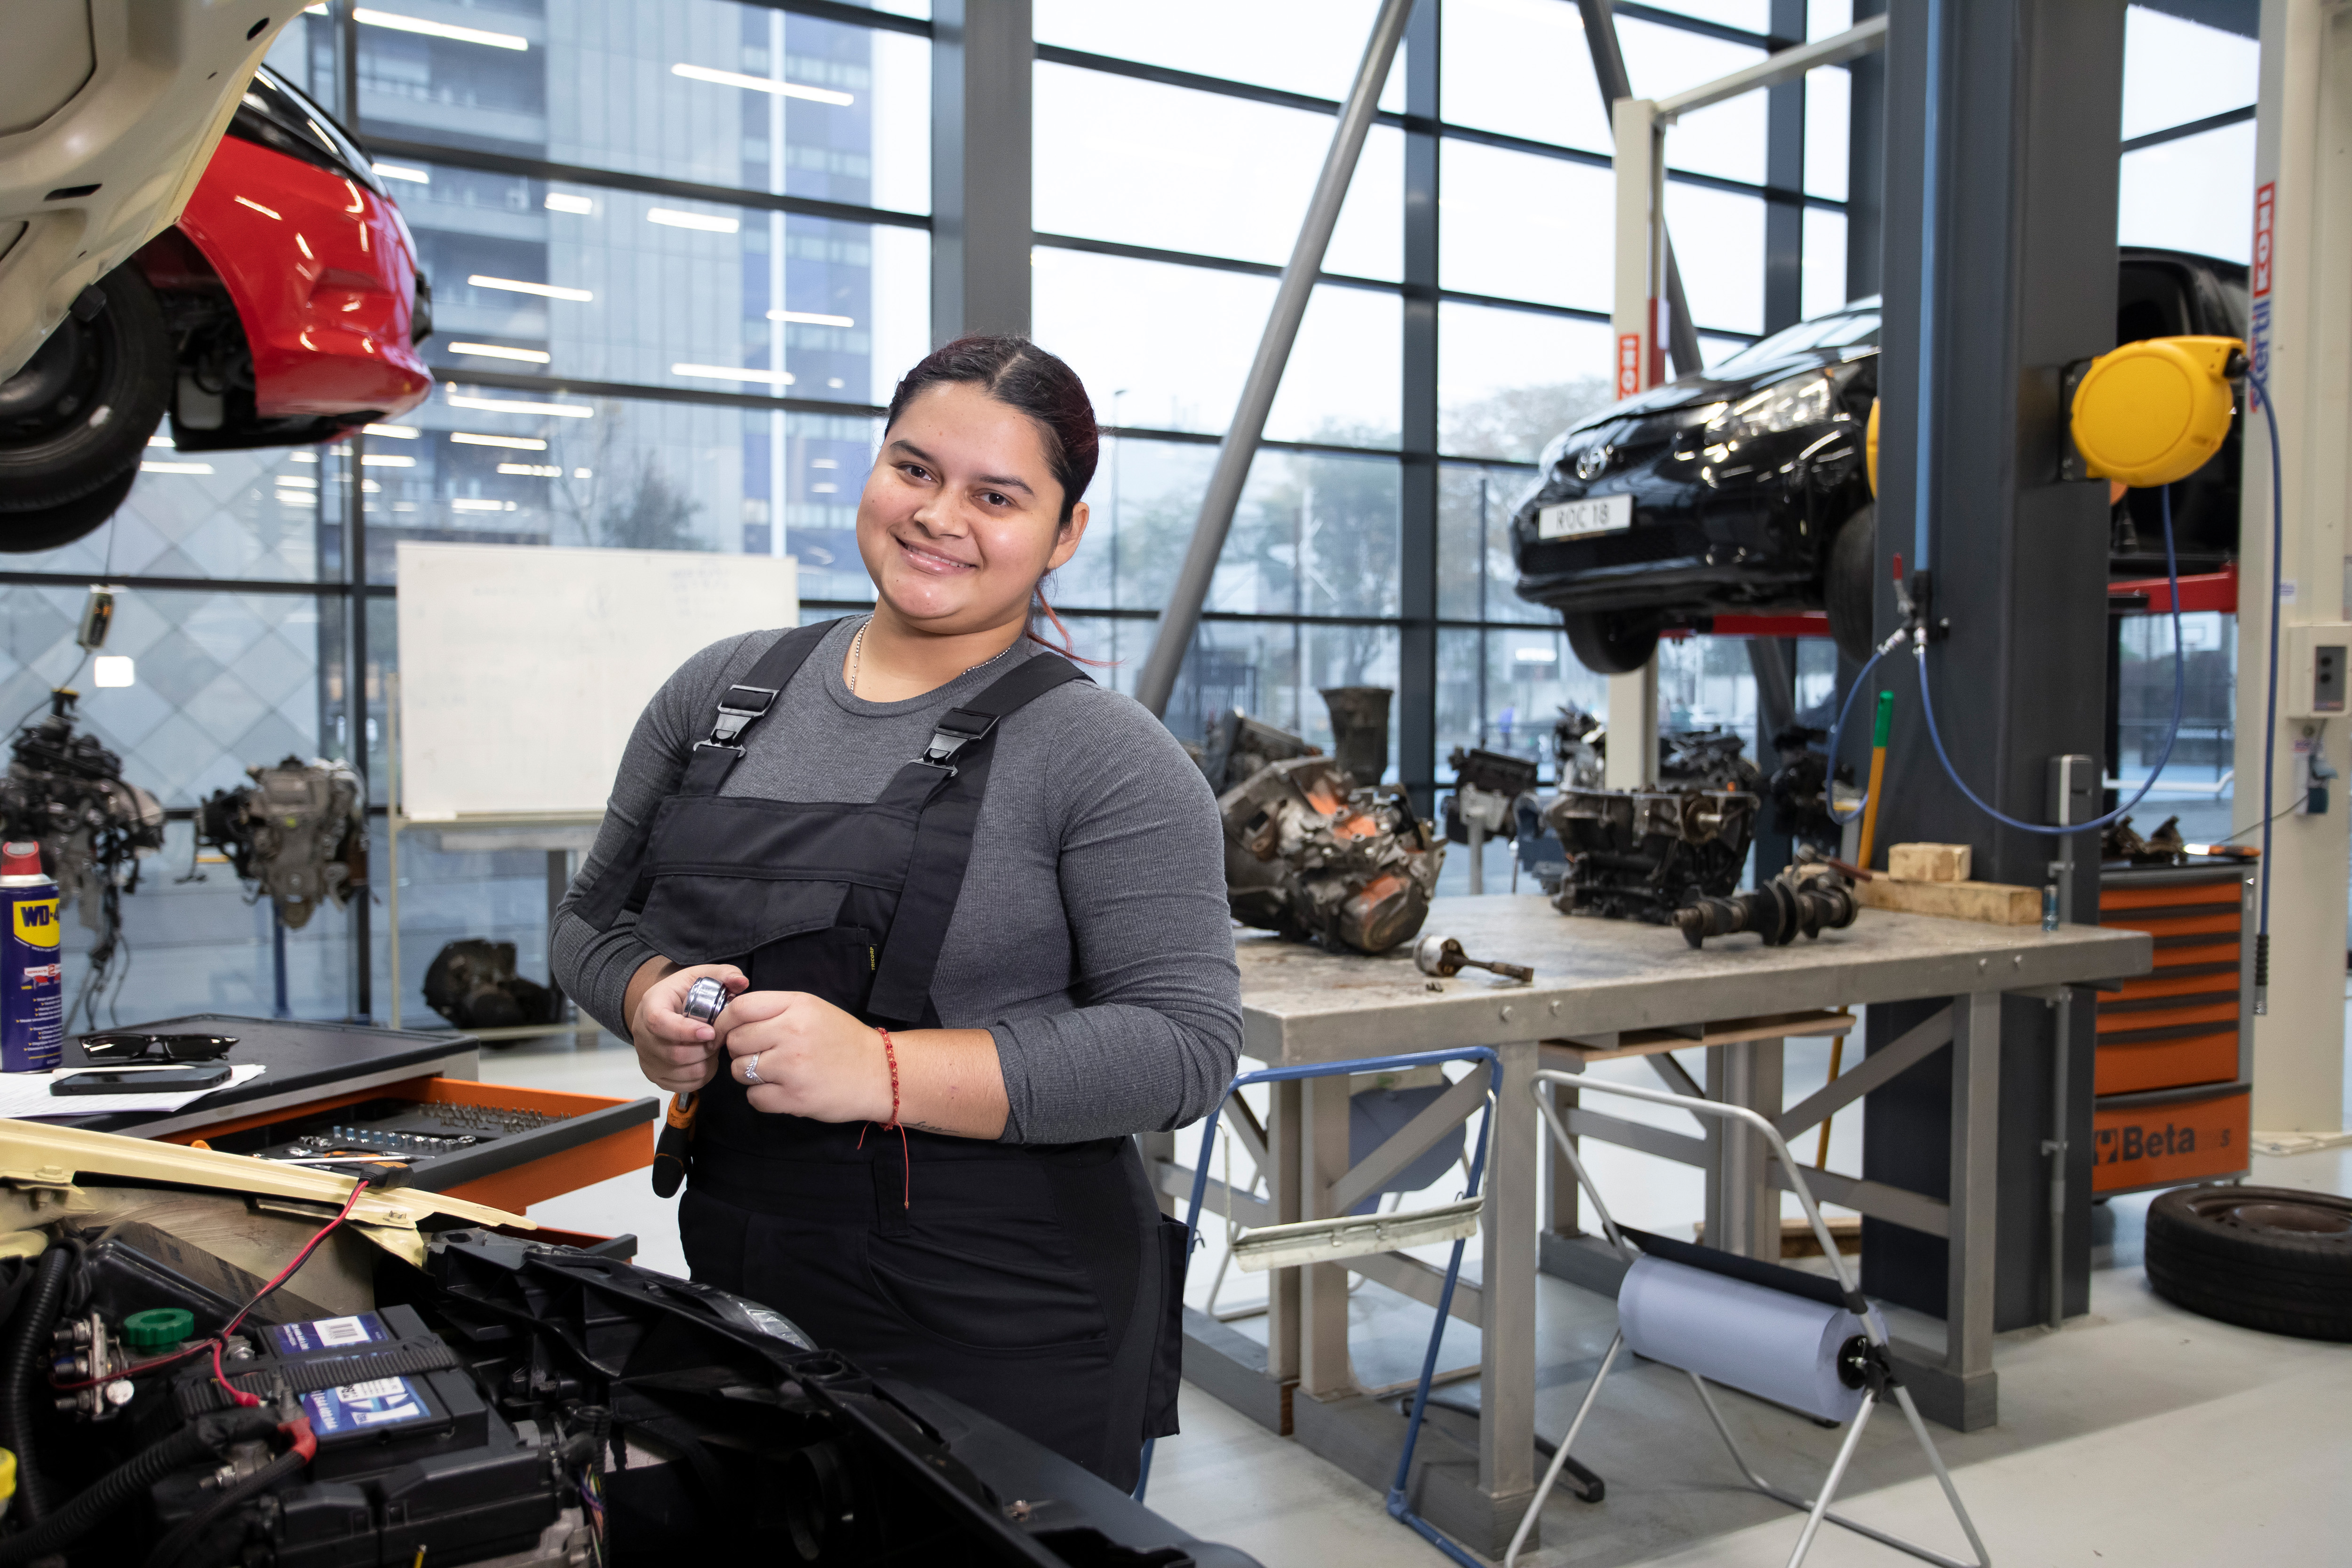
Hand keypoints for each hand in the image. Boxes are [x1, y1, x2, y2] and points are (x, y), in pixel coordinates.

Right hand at [626, 960, 747, 1094]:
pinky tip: (704, 1059)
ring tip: (710, 1047)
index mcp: (651, 1005)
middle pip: (674, 1053)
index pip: (659, 1023)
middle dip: (704, 1049)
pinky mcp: (654, 1074)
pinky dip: (700, 1076)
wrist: (662, 1008)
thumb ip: (723, 974)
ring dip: (705, 1062)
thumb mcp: (700, 975)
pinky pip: (682, 1084)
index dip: (686, 1031)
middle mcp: (643, 1034)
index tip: (711, 1032)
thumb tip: (741, 982)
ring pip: (681, 1072)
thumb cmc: (682, 993)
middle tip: (717, 1038)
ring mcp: (647, 1057)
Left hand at [721, 990, 890, 1123]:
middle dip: (740, 1049)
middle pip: (735, 1041)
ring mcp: (792, 1068)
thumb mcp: (812, 1009)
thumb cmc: (842, 1039)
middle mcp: (792, 1034)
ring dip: (749, 1073)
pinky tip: (780, 1089)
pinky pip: (754, 1097)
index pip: (740, 1009)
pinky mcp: (794, 1098)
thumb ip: (774, 1008)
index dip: (724, 1021)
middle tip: (759, 1053)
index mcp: (796, 1007)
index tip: (726, 1031)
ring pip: (739, 1070)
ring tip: (773, 1072)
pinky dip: (761, 1096)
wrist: (879, 1073)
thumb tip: (731, 1017)